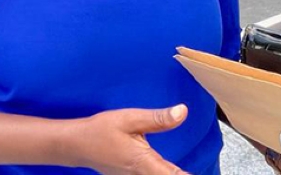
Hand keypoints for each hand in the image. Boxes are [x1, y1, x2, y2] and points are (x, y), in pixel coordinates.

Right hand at [73, 104, 190, 174]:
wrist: (76, 145)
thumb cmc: (100, 131)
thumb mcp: (130, 119)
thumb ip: (158, 118)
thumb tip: (182, 112)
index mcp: (145, 164)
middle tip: (204, 173)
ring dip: (175, 174)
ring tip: (187, 171)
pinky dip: (165, 174)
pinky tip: (171, 171)